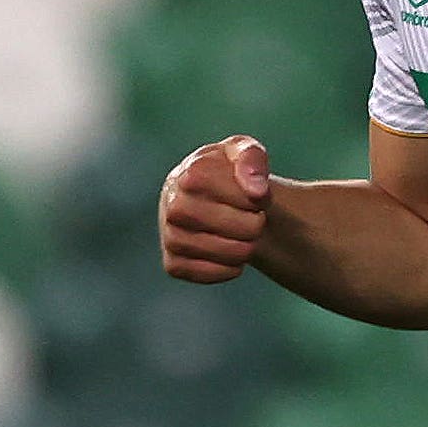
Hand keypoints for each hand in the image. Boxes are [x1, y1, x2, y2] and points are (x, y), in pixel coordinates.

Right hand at [159, 136, 271, 284]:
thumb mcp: (244, 152)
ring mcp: (170, 235)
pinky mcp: (172, 263)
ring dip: (243, 249)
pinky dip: (227, 269)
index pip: (242, 196)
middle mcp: (173, 204)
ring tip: (244, 237)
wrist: (211, 200)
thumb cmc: (229, 173)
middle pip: (233, 226)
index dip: (258, 200)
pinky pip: (206, 274)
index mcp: (191, 173)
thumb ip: (252, 160)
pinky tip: (232, 257)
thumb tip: (256, 192)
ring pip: (220, 252)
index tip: (256, 196)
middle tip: (254, 220)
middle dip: (253, 225)